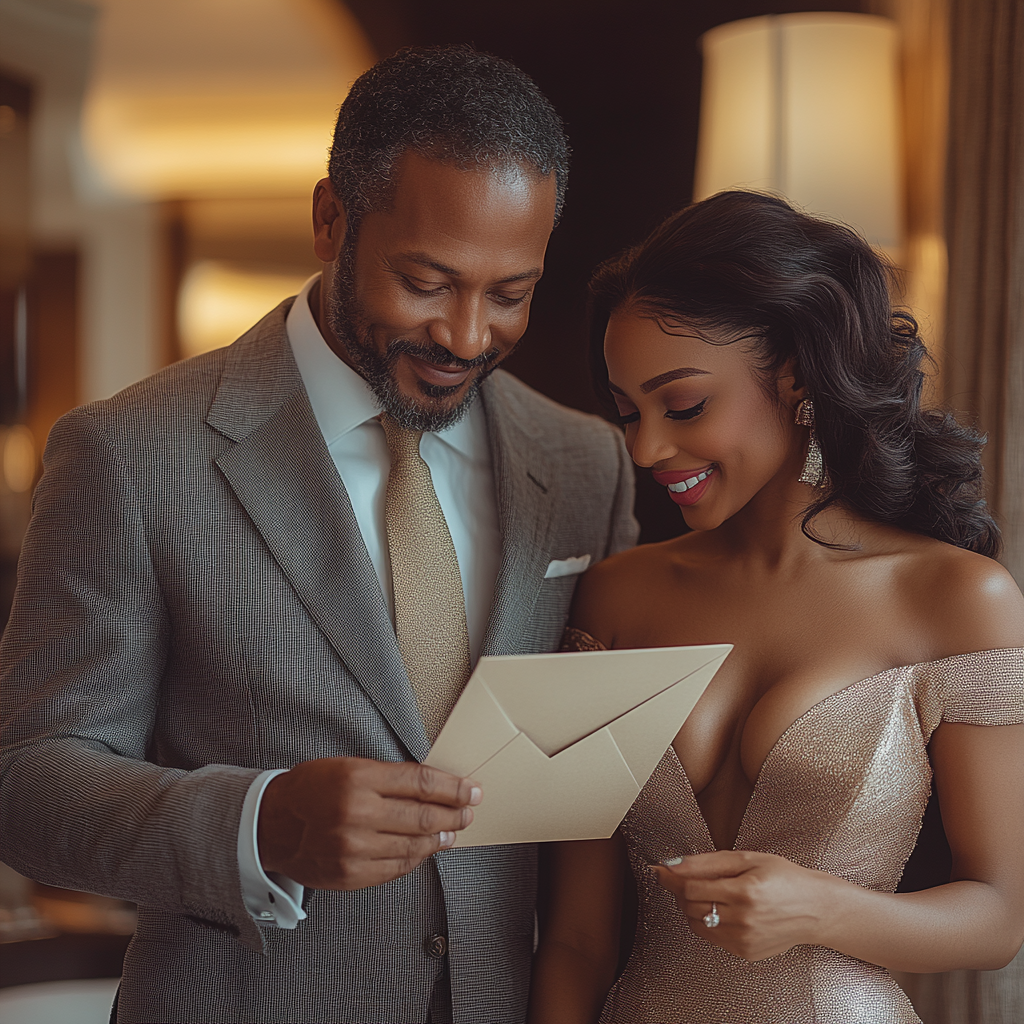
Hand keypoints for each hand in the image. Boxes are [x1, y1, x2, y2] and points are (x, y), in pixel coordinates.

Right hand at [257, 756, 480, 889]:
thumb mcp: (348, 767)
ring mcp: (354, 848)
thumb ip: (389, 777)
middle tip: (469, 810)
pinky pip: (396, 867)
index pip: (420, 783)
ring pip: (413, 845)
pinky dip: (417, 857)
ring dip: (439, 838)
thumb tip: (433, 785)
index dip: (452, 787)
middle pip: (422, 816)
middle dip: (454, 813)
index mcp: (357, 779)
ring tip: (451, 831)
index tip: (471, 789)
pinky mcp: (350, 874)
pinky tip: (426, 848)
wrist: (270, 824)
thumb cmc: (311, 789)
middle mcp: (356, 814)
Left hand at [651, 850, 838, 960]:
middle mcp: (743, 920)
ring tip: (704, 892)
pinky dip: (706, 921)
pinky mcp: (744, 952)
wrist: (815, 909)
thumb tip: (675, 864)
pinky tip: (718, 908)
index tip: (659, 869)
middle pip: (689, 907)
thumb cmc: (784, 878)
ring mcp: (743, 940)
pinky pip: (710, 937)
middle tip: (683, 877)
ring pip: (696, 923)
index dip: (670, 878)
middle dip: (680, 891)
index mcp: (744, 891)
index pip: (690, 888)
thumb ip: (708, 861)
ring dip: (690, 906)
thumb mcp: (747, 858)